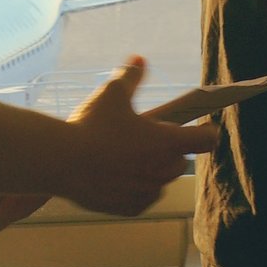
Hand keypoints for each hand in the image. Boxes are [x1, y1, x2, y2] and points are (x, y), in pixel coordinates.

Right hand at [58, 55, 214, 215]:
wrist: (59, 161)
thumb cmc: (89, 125)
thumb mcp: (111, 93)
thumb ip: (130, 76)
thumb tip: (140, 58)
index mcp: (167, 142)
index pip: (206, 139)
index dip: (206, 131)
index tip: (201, 127)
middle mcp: (163, 170)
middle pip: (180, 160)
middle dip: (168, 150)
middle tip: (143, 138)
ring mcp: (147, 192)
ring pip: (160, 180)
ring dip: (151, 170)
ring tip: (124, 157)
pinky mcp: (131, 207)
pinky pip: (142, 198)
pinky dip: (135, 188)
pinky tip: (115, 176)